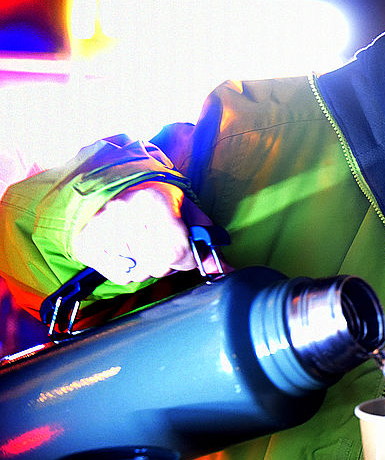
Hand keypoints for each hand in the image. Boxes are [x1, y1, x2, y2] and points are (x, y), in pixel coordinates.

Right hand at [71, 181, 227, 284]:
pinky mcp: (88, 246)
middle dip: (169, 261)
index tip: (188, 253)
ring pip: (143, 274)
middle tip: (161, 241)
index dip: (188, 258)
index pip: (178, 251)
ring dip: (149, 265)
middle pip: (161, 266)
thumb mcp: (183, 206)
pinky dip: (130, 269)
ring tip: (142, 241)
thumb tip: (221, 269)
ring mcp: (103, 233)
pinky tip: (127, 248)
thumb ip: (204, 236)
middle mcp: (125, 216)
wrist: (109, 183)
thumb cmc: (152, 196)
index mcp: (153, 202)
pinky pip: (123, 276)